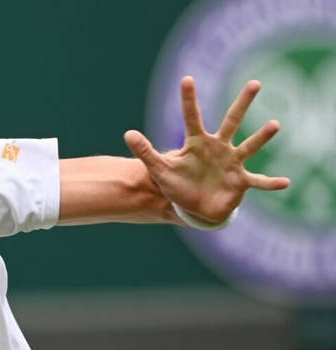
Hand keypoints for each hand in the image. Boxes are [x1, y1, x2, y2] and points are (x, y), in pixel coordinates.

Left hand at [124, 76, 290, 222]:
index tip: (186, 79)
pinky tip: (286, 182)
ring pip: (249, 146)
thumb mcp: (159, 169)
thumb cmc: (177, 185)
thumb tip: (127, 133)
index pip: (191, 117)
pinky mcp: (240, 182)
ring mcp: (231, 163)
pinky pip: (258, 182)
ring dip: (261, 137)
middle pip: (232, 121)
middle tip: (255, 82)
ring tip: (275, 124)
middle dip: (242, 103)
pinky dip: (270, 183)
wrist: (194, 207)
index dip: (188, 100)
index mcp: (197, 143)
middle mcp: (218, 148)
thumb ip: (145, 152)